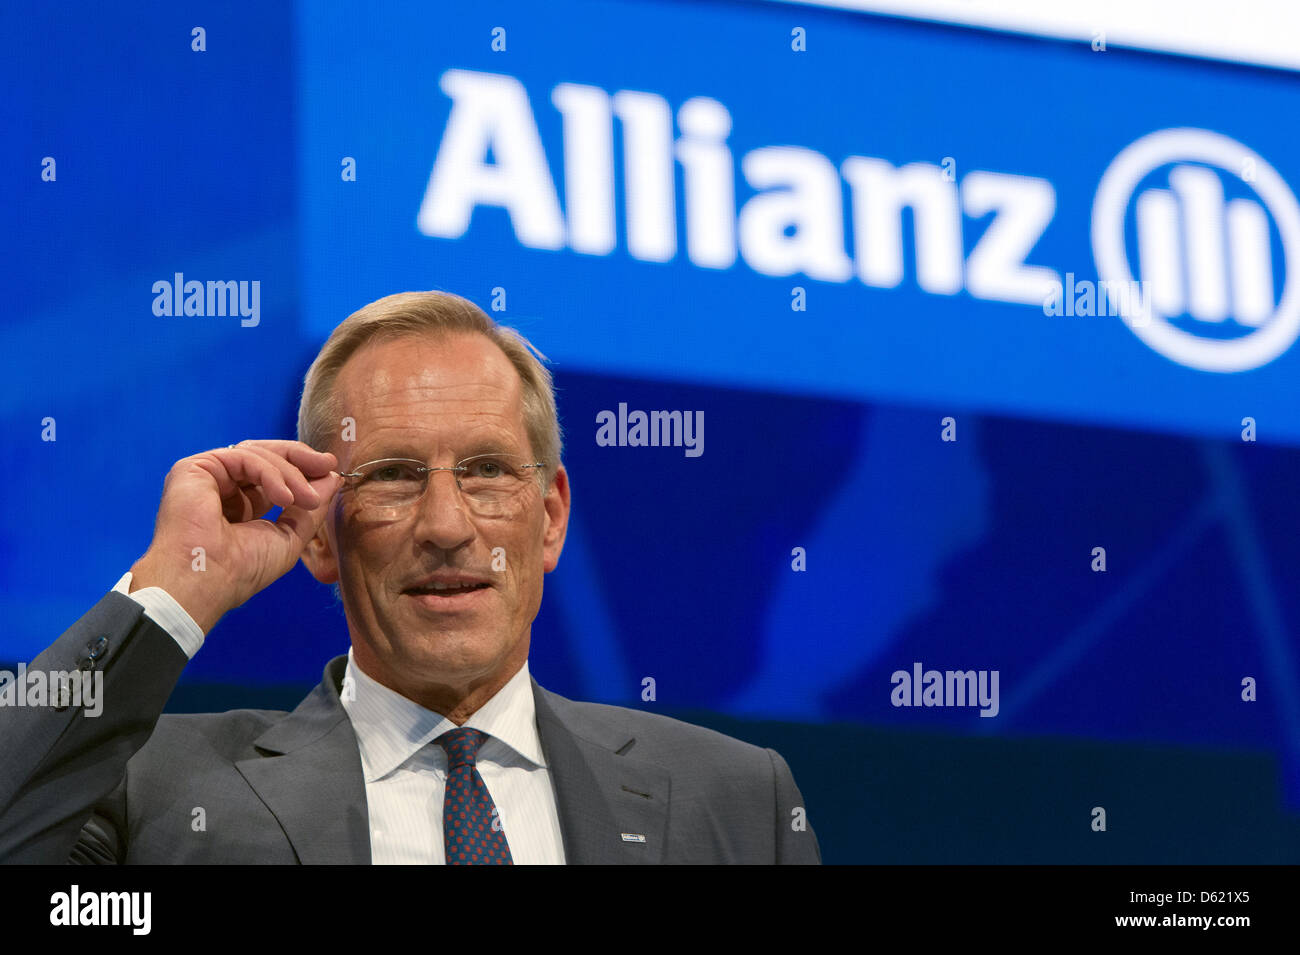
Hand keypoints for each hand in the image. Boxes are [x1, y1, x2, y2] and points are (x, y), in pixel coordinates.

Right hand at [129, 440, 340, 633]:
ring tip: (308, 499)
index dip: (301, 469)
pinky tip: (285, 498)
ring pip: (256, 454)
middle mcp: (221, 487)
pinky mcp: (195, 468)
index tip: (330, 470)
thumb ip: (311, 508)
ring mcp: (206, 476)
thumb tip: (332, 477)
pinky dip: (270, 473)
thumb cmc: (241, 570)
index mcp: (239, 505)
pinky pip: (243, 457)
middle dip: (300, 458)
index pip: (272, 474)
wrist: (206, 580)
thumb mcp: (289, 536)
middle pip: (264, 456)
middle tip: (327, 464)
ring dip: (290, 473)